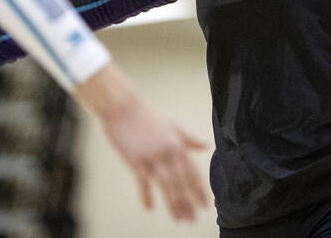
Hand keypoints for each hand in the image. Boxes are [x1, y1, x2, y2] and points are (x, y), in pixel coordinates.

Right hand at [75, 65, 209, 221]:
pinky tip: (150, 209)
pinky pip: (144, 183)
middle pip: (181, 183)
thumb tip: (206, 146)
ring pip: (167, 186)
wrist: (124, 109)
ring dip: (174, 205)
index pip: (193, 172)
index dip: (200, 190)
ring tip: (179, 220)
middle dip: (188, 203)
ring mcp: (152, 158)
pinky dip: (147, 196)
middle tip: (193, 220)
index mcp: (178, 146)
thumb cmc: (147, 118)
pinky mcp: (136, 160)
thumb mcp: (172, 126)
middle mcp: (168, 153)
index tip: (205, 205)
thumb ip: (189, 138)